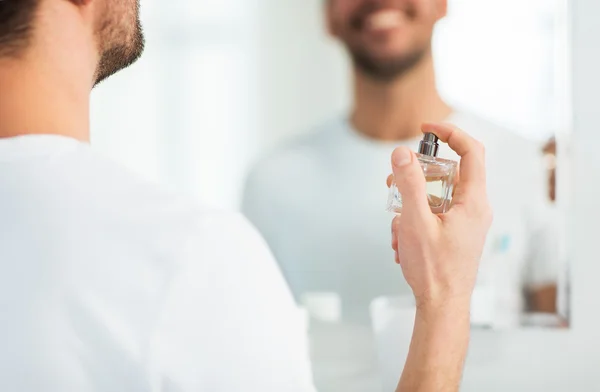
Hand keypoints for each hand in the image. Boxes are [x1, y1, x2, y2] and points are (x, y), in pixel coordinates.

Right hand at [389, 123, 492, 309]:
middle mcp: (474, 209)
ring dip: (410, 206)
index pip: (471, 152)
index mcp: (473, 201)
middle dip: (415, 178)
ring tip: (397, 227)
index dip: (450, 133)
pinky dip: (414, 221)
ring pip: (435, 197)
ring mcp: (465, 223)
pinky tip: (402, 242)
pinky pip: (433, 215)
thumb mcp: (415, 221)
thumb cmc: (434, 269)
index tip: (426, 129)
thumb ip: (408, 184)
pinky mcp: (455, 234)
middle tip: (394, 184)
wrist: (441, 306)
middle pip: (446, 174)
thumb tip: (401, 153)